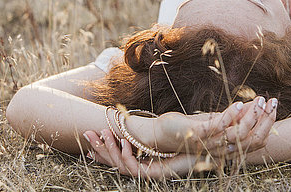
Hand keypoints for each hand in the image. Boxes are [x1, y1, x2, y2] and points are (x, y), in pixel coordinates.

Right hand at [83, 129, 197, 178]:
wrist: (204, 148)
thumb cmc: (185, 140)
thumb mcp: (161, 133)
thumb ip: (148, 129)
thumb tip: (134, 117)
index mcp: (142, 159)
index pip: (115, 156)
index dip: (101, 148)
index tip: (90, 135)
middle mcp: (142, 167)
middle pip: (113, 162)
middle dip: (98, 148)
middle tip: (86, 133)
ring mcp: (147, 172)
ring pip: (120, 165)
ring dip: (109, 149)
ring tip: (104, 133)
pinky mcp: (155, 173)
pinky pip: (133, 168)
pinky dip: (126, 156)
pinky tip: (125, 143)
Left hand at [157, 96, 277, 157]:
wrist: (162, 135)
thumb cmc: (190, 127)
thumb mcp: (217, 120)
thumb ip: (235, 116)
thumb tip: (254, 104)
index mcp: (229, 148)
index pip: (257, 140)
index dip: (268, 124)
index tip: (274, 105)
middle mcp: (222, 150)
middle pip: (253, 139)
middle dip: (266, 119)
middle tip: (273, 101)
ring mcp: (210, 143)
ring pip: (239, 134)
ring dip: (251, 115)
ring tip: (258, 100)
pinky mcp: (198, 135)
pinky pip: (218, 127)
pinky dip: (230, 115)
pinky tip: (237, 103)